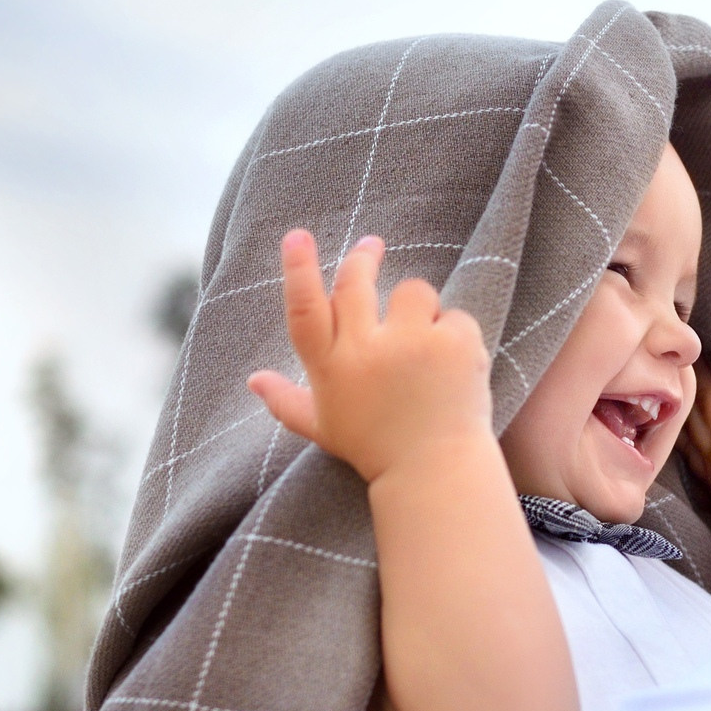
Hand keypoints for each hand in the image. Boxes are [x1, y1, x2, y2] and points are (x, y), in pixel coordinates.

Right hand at [247, 230, 493, 485]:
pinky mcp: (453, 345)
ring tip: (425, 345)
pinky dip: (456, 338)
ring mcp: (411, 345)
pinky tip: (454, 370)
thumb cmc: (377, 450)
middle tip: (372, 245)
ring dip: (419, 309)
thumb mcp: (325, 428)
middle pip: (356, 283)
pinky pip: (454, 316)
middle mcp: (365, 352)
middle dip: (363, 257)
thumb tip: (254, 381)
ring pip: (412, 291)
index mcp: (331, 369)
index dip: (298, 270)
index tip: (296, 236)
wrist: (435, 473)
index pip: (305, 311)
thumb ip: (287, 402)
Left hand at [681, 370, 710, 604]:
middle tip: (687, 368)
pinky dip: (700, 446)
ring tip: (686, 403)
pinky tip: (704, 448)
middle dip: (692, 390)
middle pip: (696, 414)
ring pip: (696, 438)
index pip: (709, 394)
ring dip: (691, 419)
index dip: (704, 370)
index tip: (696, 348)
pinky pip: (705, 460)